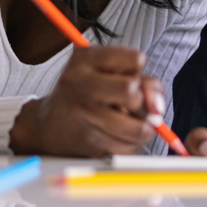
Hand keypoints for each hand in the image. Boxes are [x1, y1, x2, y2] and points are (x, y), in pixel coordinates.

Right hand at [10, 45, 154, 156]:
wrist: (48, 125)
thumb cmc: (85, 94)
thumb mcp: (105, 72)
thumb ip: (142, 80)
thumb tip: (158, 108)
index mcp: (85, 59)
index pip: (136, 59)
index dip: (138, 72)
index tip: (125, 78)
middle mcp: (80, 84)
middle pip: (134, 91)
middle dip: (140, 102)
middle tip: (127, 105)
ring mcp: (84, 115)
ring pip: (139, 127)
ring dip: (141, 128)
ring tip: (125, 123)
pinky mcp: (90, 143)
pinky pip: (130, 148)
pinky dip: (130, 144)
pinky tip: (114, 137)